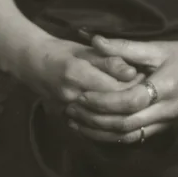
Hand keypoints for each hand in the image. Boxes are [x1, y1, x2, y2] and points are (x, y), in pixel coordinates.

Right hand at [16, 34, 141, 113]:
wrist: (32, 64)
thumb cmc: (61, 51)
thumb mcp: (86, 50)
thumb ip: (108, 60)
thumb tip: (132, 72)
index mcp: (77, 73)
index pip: (114, 87)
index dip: (134, 84)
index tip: (145, 77)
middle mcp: (71, 95)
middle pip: (110, 105)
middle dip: (130, 100)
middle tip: (144, 91)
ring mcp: (66, 110)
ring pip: (102, 119)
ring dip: (119, 112)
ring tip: (133, 102)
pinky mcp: (64, 119)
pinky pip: (90, 126)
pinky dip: (106, 122)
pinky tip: (116, 115)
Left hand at [63, 35, 177, 143]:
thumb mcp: (159, 47)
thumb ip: (126, 47)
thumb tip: (94, 41)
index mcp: (165, 88)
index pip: (128, 102)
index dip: (102, 101)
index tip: (80, 94)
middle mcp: (165, 110)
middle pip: (125, 124)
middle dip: (95, 119)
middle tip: (70, 109)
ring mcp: (166, 122)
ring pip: (128, 136)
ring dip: (100, 132)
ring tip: (76, 122)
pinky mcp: (165, 127)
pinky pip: (136, 137)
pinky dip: (114, 136)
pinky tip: (97, 129)